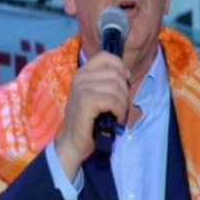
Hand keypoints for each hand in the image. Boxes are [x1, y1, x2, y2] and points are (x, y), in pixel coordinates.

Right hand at [54, 51, 129, 177]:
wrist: (72, 143)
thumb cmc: (88, 121)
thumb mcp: (97, 96)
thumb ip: (108, 83)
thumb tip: (127, 74)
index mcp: (82, 73)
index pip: (106, 56)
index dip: (120, 66)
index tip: (125, 81)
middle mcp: (80, 77)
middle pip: (115, 73)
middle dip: (124, 91)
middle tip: (121, 107)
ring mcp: (81, 88)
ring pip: (116, 87)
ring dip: (123, 104)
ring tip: (118, 115)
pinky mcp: (85, 101)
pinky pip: (113, 100)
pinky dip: (119, 111)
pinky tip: (116, 119)